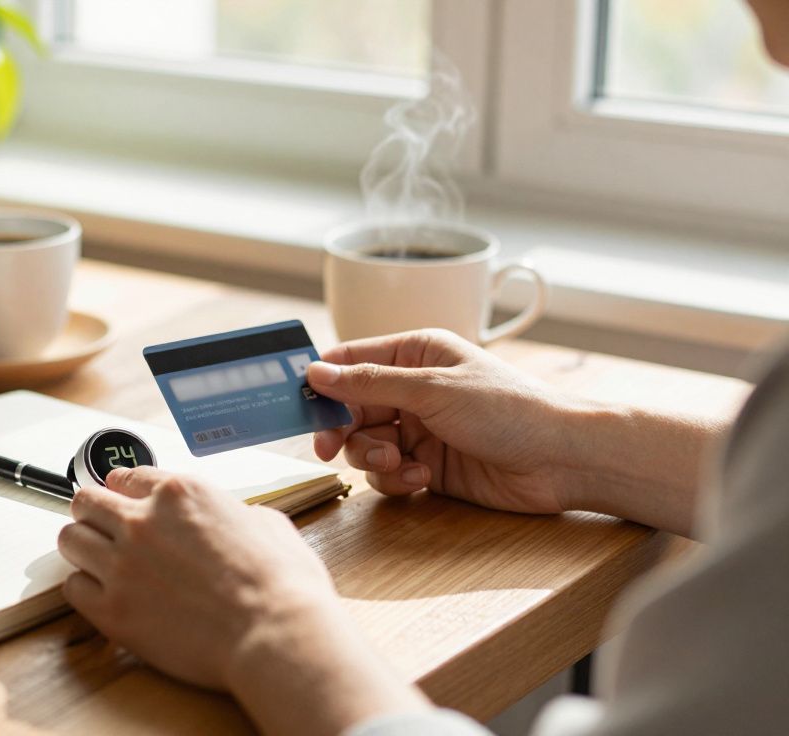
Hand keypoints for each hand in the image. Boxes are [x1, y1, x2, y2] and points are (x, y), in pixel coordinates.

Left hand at [57, 466, 427, 734]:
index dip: (124, 490)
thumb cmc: (280, 585)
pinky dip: (84, 589)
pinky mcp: (113, 610)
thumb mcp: (266, 523)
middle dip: (93, 512)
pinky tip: (102, 595)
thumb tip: (236, 519)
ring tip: (96, 560)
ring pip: (70, 539)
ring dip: (83, 547)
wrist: (274, 634)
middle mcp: (143, 521)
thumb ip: (234, 513)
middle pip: (87, 501)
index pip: (127, 477)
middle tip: (101, 527)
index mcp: (180, 493)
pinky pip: (73, 588)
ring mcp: (123, 565)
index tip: (122, 500)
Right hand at [308, 329, 580, 514]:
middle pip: (350, 408)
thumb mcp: (432, 389)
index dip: (322, 382)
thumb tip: (317, 372)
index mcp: (415, 354)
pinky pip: (388, 473)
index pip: (350, 360)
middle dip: (344, 430)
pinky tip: (423, 478)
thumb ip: (370, 382)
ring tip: (400, 463)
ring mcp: (420, 429)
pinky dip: (396, 478)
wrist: (562, 460)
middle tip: (334, 447)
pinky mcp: (428, 465)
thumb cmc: (511, 410)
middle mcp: (413, 389)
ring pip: (364, 444)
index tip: (301, 406)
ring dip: (373, 457)